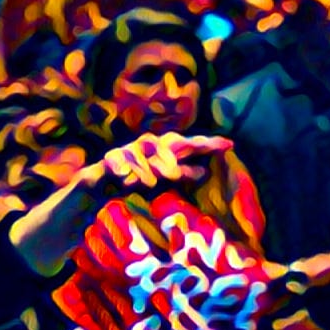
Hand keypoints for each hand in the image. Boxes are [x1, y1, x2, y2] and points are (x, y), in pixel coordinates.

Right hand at [86, 132, 231, 194]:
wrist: (100, 186)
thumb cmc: (135, 180)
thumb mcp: (162, 179)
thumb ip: (180, 174)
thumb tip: (204, 170)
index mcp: (164, 150)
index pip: (188, 144)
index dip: (207, 144)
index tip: (229, 144)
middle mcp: (148, 145)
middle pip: (166, 143)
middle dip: (176, 153)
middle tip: (177, 172)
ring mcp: (128, 150)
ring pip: (142, 153)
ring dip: (146, 168)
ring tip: (149, 183)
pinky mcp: (109, 159)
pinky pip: (118, 160)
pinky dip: (123, 167)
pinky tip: (125, 176)